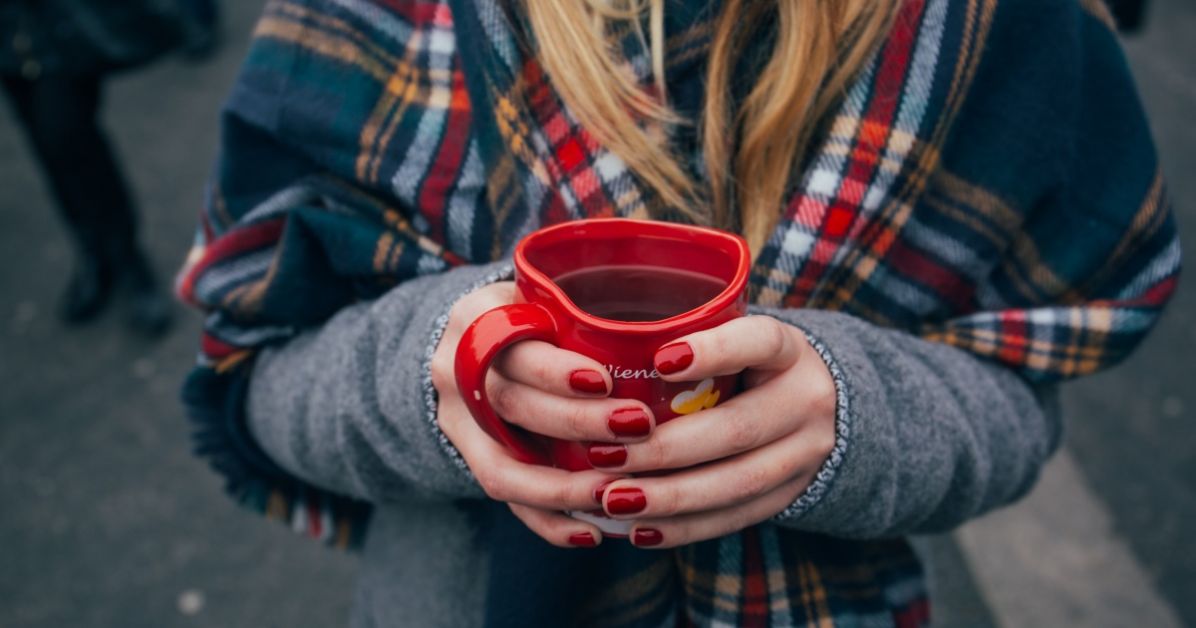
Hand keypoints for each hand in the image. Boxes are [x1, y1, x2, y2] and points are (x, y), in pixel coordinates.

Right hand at [430, 281, 657, 547]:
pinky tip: (592, 532)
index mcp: (477, 317)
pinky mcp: (468, 459)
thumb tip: (678, 331)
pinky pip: (505, 500)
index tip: (606, 381)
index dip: (555, 370)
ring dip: (563, 487)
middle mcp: (455, 369)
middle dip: (576, 423)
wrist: (474, 344)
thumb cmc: (535, 314)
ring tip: (617, 494)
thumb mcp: (547, 294)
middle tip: (638, 427)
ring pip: (501, 466)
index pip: (511, 345)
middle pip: (510, 404)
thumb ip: (586, 309)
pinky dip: (549, 521)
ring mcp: (456, 421)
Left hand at [591, 316, 837, 547]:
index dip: (714, 351)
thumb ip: (688, 339)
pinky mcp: (791, 495)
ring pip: (737, 483)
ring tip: (614, 499)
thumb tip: (601, 349)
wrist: (821, 407)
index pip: (760, 342)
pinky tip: (639, 529)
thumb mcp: (736, 337)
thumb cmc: (748, 364)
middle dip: (665, 449)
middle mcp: (806, 401)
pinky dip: (684, 527)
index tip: (659, 360)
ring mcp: (805, 454)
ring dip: (669, 497)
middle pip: (737, 429)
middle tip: (604, 456)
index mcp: (789, 351)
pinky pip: (735, 517)